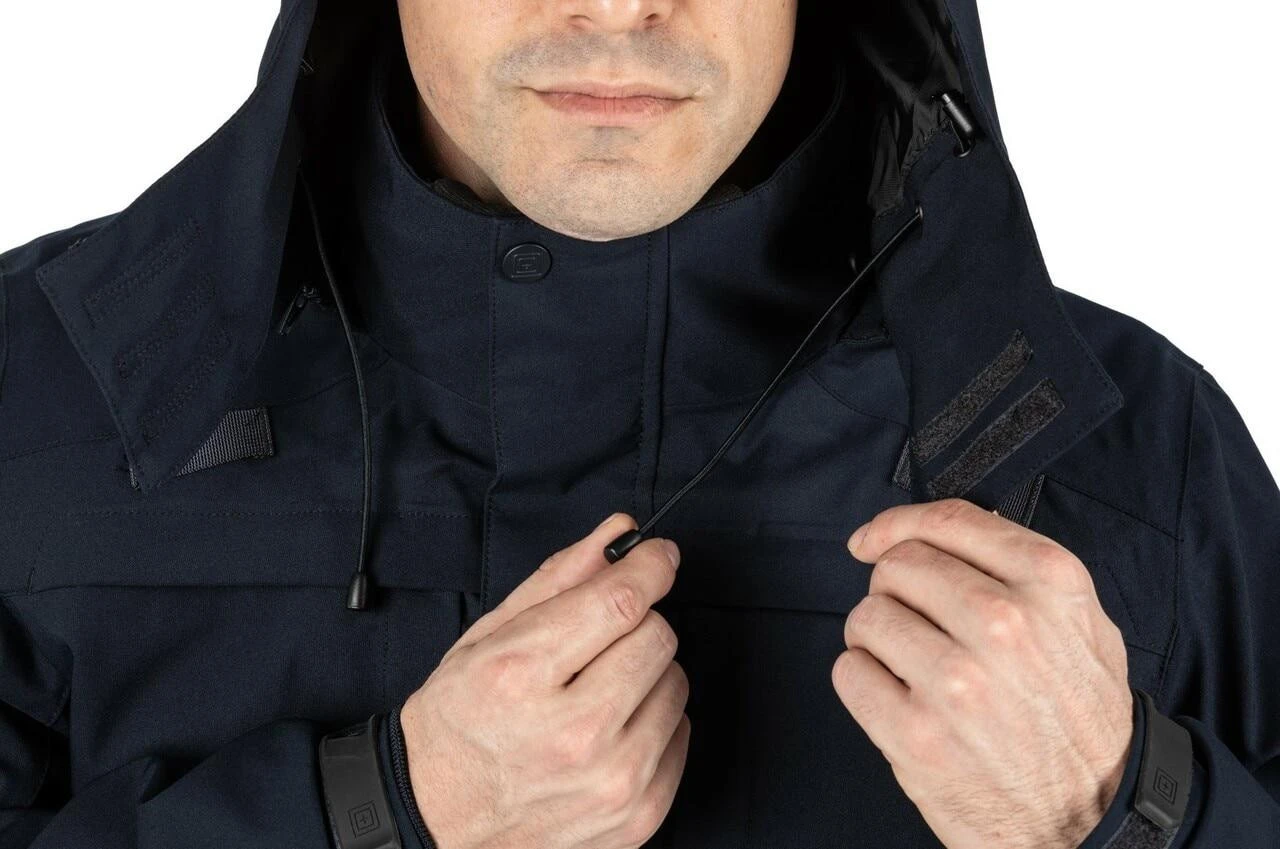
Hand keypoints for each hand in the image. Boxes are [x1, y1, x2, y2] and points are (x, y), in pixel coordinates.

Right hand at [398, 512, 690, 848]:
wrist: (437, 821)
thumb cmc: (458, 724)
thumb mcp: (487, 637)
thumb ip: (559, 578)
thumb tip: (620, 533)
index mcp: (521, 676)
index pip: (620, 601)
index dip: (648, 566)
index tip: (656, 555)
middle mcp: (571, 733)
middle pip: (657, 637)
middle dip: (634, 625)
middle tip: (598, 642)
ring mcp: (609, 781)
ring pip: (676, 683)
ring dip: (645, 675)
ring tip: (596, 693)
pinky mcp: (637, 817)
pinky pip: (682, 734)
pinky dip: (653, 723)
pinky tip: (609, 732)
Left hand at [833, 498, 1134, 848]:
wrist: (1092, 823)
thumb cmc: (1081, 722)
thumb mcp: (1084, 625)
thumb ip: (1018, 567)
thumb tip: (931, 531)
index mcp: (1049, 585)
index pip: (945, 521)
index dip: (897, 524)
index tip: (872, 540)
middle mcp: (1003, 624)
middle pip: (897, 566)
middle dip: (895, 590)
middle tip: (918, 626)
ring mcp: (956, 680)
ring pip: (866, 616)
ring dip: (877, 640)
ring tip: (913, 669)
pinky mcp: (915, 733)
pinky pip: (849, 672)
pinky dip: (863, 682)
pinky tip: (899, 700)